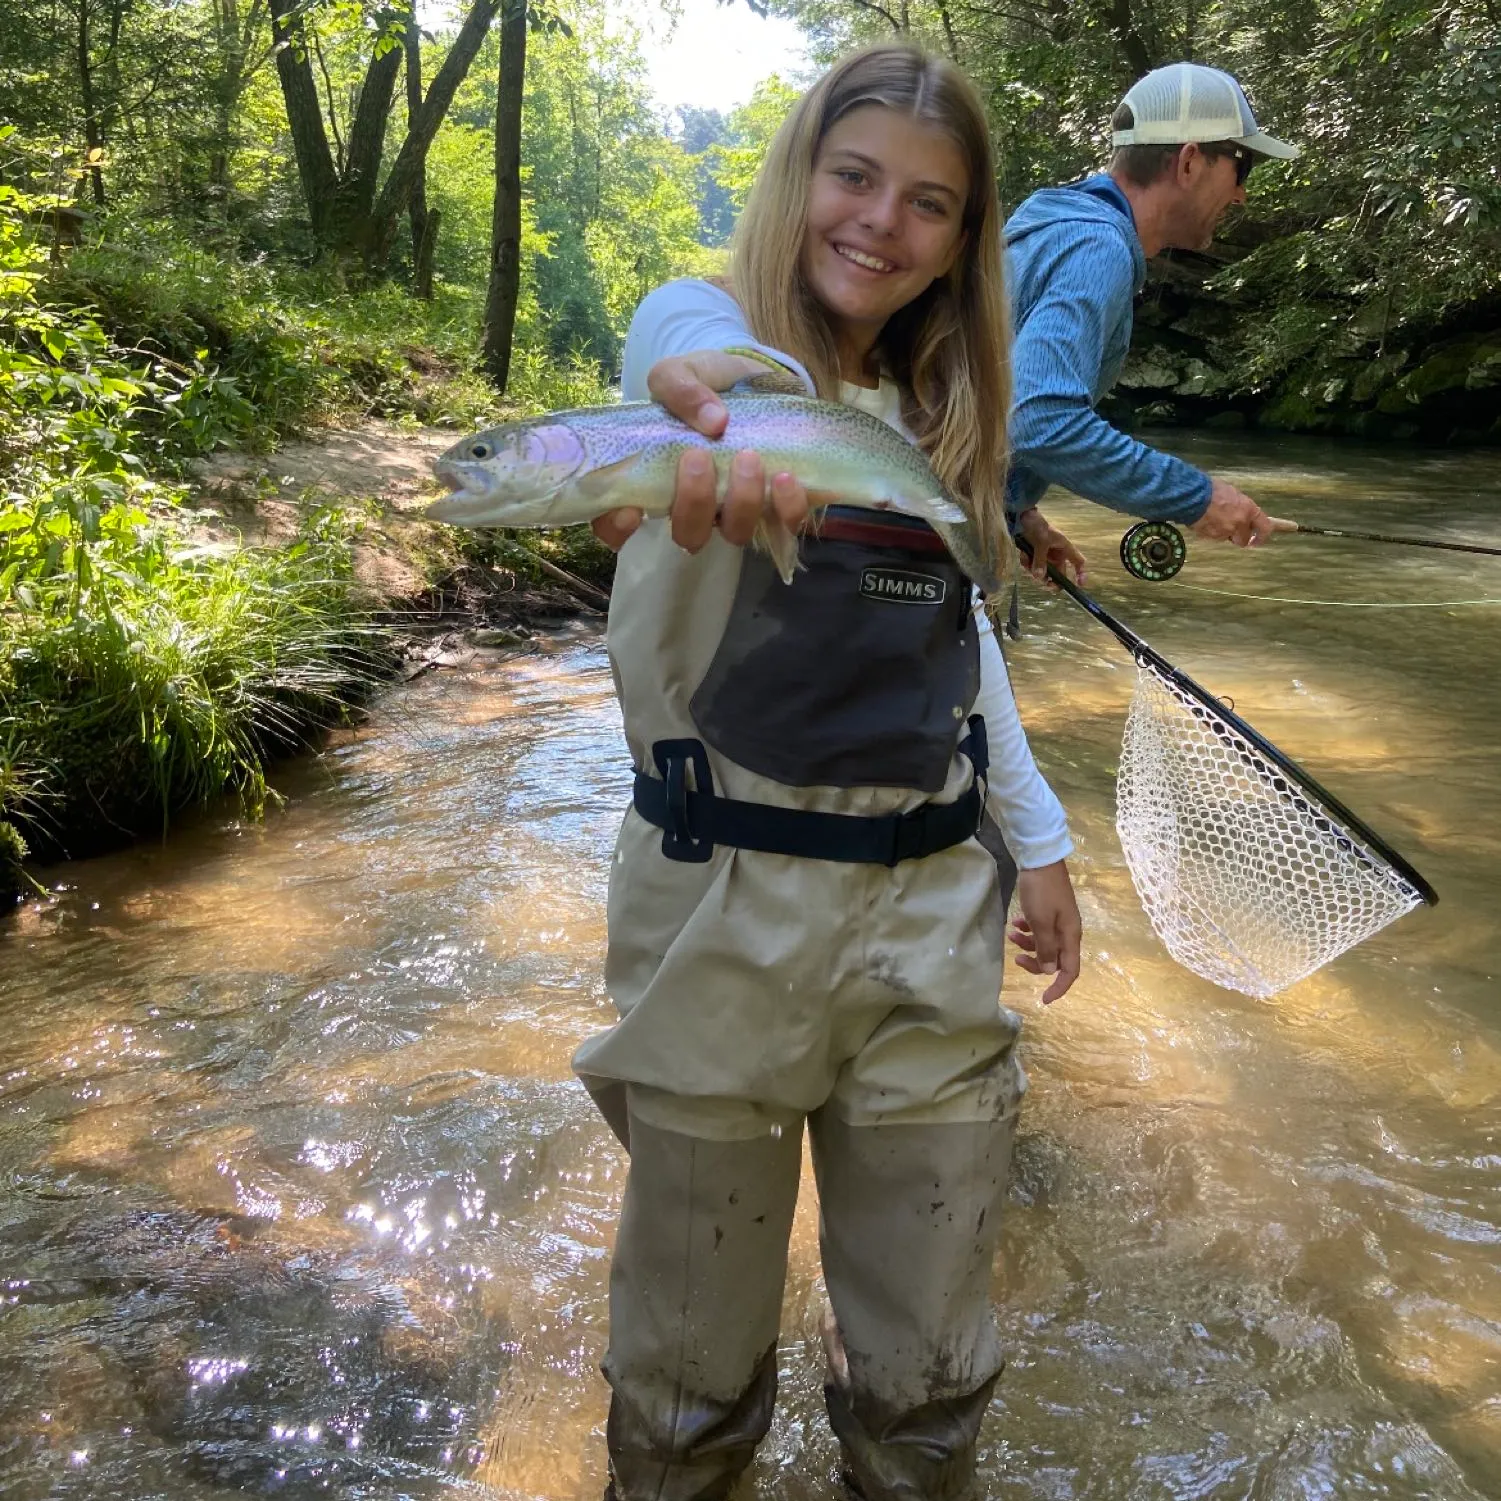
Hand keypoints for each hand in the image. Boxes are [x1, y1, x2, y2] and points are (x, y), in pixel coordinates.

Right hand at [589, 349, 809, 552]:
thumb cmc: (705, 383)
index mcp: (655, 481)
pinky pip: (784, 523)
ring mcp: (735, 510)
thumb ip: (682, 388)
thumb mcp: (682, 371)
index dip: (618, 529)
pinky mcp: (777, 504)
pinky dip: (787, 506)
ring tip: (748, 457)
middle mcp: (694, 506)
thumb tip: (713, 420)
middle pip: (688, 534)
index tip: (631, 510)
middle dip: (693, 503)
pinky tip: (788, 478)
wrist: (753, 377)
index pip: (618, 526)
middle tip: (698, 456)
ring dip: (741, 501)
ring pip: (735, 533)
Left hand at [1007, 860, 1081, 1003]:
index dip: (1058, 987)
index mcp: (1071, 936)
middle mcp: (1068, 931)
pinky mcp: (1050, 910)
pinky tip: (1015, 922)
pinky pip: (1040, 929)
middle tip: (1016, 958)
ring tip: (1011, 934)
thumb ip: (1046, 948)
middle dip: (1036, 962)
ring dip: (1028, 944)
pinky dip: (1028, 930)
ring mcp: (1059, 920)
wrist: (1041, 860)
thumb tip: (1051, 971)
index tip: (1043, 999)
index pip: (1070, 970)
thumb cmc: (1042, 892)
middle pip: (1055, 959)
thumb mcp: (1041, 922)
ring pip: (1045, 944)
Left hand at [1015, 506, 1087, 585]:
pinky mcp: (1033, 557)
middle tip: (1047, 585)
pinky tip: (1023, 555)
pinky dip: (1027, 564)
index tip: (1079, 585)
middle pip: (1059, 574)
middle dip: (1052, 581)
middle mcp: (1056, 555)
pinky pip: (1031, 567)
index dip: (1081, 573)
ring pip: (1043, 573)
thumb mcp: (1041, 541)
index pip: (1078, 562)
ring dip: (1035, 571)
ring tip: (1028, 562)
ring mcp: (1045, 557)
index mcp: (1065, 548)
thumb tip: (1040, 577)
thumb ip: (1041, 559)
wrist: (1021, 518)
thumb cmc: (1037, 525)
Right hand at [1190, 478, 1295, 547]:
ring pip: (1225, 538)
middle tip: (1229, 529)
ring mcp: (1225, 532)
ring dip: (1220, 532)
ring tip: (1211, 519)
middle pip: (1243, 540)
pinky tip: (1202, 521)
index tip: (1256, 541)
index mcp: (1249, 510)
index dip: (1261, 537)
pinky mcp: (1211, 537)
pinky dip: (1209, 531)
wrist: (1193, 497)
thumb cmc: (1213, 490)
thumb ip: (1240, 507)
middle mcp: (1240, 524)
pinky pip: (1212, 537)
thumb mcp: (1233, 494)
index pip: (1265, 528)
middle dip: (1236, 536)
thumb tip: (1241, 513)